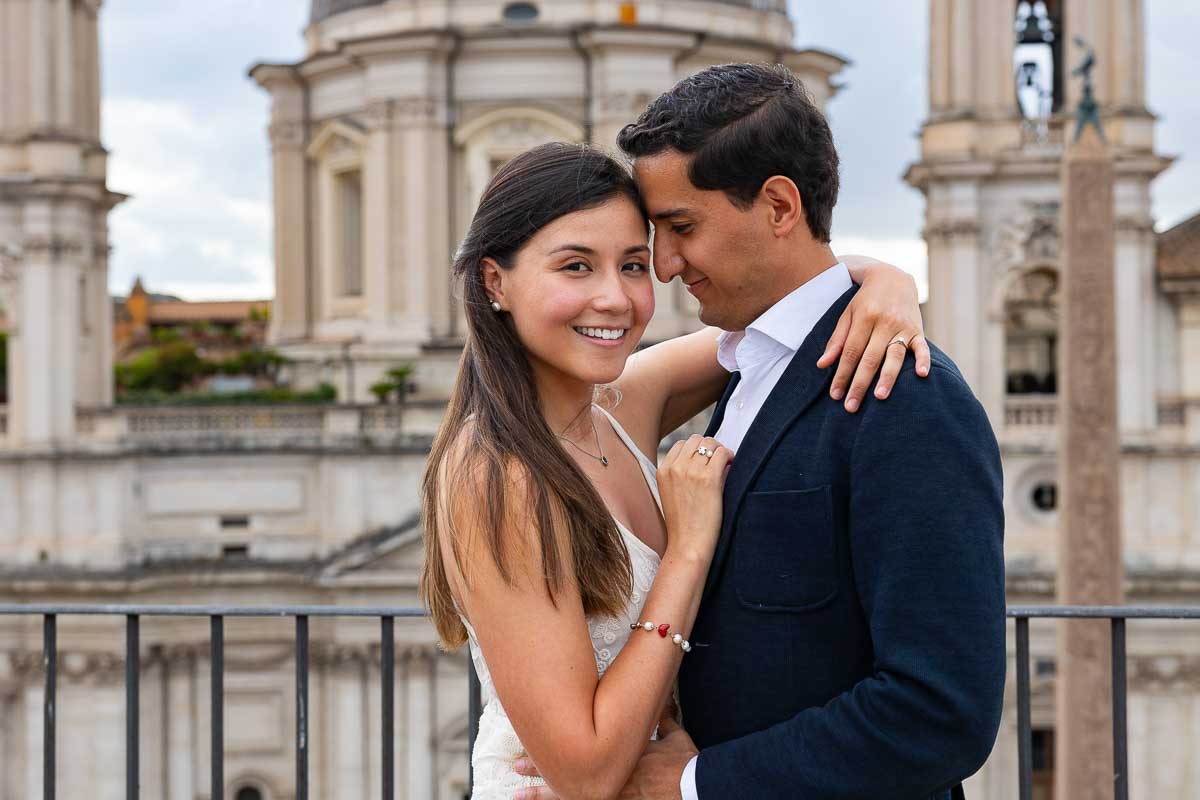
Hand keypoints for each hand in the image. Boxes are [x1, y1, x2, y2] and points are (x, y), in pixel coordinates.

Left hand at [512, 716, 697, 799]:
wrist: (693, 786)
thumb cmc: (682, 764)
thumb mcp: (674, 737)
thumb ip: (665, 720)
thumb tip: (664, 703)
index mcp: (616, 753)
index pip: (577, 750)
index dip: (549, 752)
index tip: (527, 749)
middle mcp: (608, 775)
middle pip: (566, 775)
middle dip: (539, 774)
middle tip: (515, 767)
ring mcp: (612, 796)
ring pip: (570, 797)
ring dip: (544, 797)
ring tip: (520, 796)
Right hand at [656, 435, 732, 561]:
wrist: (687, 544)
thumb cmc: (683, 524)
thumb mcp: (672, 493)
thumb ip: (681, 474)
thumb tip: (705, 456)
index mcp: (663, 470)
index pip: (681, 444)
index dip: (697, 450)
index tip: (706, 460)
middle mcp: (675, 467)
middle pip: (696, 439)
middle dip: (709, 446)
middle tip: (719, 460)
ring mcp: (691, 471)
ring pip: (710, 443)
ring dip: (720, 450)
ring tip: (726, 464)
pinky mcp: (708, 478)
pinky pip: (722, 453)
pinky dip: (730, 456)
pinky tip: (732, 466)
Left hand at [818, 258, 930, 412]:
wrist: (893, 277)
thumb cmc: (866, 301)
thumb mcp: (847, 314)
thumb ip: (837, 340)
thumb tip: (822, 365)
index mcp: (864, 318)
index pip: (851, 352)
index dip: (842, 374)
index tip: (835, 394)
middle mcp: (884, 322)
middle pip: (870, 358)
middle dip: (859, 384)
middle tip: (850, 407)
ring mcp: (903, 326)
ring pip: (894, 355)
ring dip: (888, 377)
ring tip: (879, 397)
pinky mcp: (919, 329)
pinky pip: (922, 346)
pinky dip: (924, 360)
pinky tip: (922, 375)